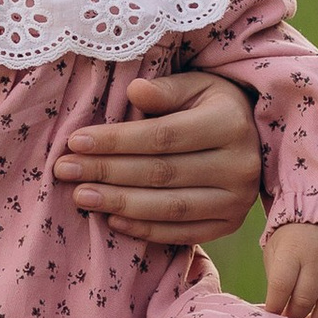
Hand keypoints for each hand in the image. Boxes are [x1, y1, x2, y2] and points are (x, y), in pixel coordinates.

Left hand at [61, 71, 260, 247]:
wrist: (253, 136)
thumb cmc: (211, 103)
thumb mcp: (194, 85)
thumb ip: (163, 90)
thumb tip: (133, 92)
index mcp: (229, 123)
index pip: (161, 137)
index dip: (115, 141)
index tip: (74, 142)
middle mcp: (239, 166)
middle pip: (161, 174)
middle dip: (106, 172)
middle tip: (64, 170)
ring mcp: (237, 201)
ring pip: (169, 207)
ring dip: (119, 203)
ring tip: (80, 196)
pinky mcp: (229, 224)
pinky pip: (182, 233)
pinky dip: (144, 229)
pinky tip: (112, 219)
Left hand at [261, 220, 317, 317]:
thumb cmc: (294, 241)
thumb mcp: (276, 249)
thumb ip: (275, 278)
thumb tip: (275, 313)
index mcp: (292, 251)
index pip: (280, 286)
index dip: (274, 306)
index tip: (272, 314)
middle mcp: (317, 259)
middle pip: (304, 301)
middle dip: (293, 315)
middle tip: (290, 317)